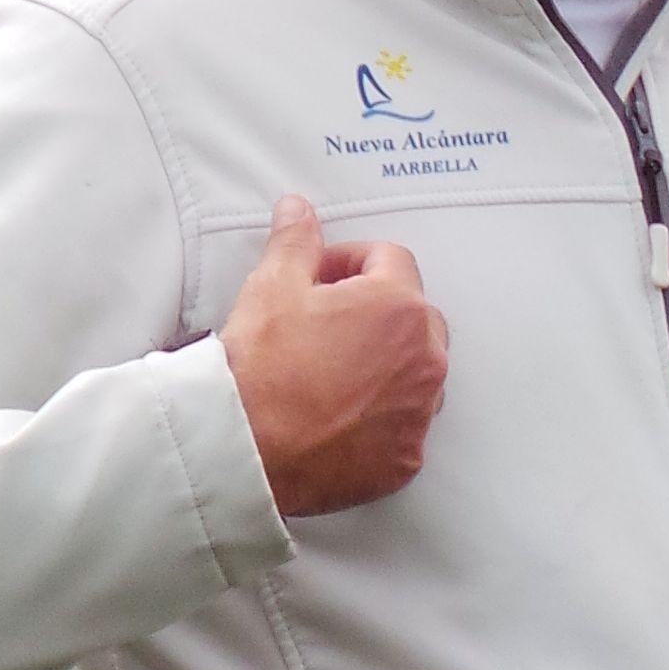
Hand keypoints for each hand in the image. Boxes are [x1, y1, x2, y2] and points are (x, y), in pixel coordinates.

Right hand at [222, 196, 448, 516]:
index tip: (321, 275)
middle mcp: (425, 360)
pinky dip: (381, 416)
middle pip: (415, 315)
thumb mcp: (271, 287)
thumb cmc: (259, 371)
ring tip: (331, 369)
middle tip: (326, 320)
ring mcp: (418, 414)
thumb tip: (299, 211)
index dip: (350, 260)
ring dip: (386, 362)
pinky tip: (338, 414)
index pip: (391, 260)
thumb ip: (296, 242)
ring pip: (416, 371)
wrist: (244, 452)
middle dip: (376, 310)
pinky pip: (405, 424)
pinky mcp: (405, 458)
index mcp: (399, 308)